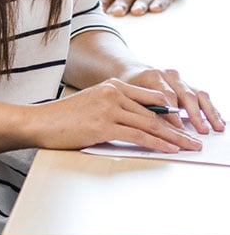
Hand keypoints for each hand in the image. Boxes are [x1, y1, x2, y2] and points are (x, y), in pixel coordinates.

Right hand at [29, 77, 205, 151]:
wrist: (40, 122)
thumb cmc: (64, 118)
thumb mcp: (93, 105)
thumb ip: (116, 109)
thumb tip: (140, 123)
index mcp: (112, 85)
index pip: (150, 98)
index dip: (171, 112)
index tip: (184, 124)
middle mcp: (113, 93)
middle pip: (154, 113)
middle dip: (177, 128)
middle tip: (194, 139)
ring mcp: (109, 108)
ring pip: (150, 124)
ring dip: (173, 138)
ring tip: (188, 146)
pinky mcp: (104, 125)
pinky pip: (138, 135)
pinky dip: (157, 143)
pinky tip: (169, 149)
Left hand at [120, 65, 224, 134]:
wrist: (132, 71)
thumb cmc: (128, 86)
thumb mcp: (128, 94)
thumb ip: (139, 105)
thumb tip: (149, 125)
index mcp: (153, 75)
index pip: (165, 95)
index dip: (172, 113)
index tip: (177, 128)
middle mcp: (169, 75)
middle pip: (185, 94)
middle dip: (195, 114)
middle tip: (201, 130)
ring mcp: (180, 80)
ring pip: (198, 94)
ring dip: (208, 112)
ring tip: (217, 127)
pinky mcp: (187, 85)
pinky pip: (202, 96)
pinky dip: (211, 110)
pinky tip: (218, 121)